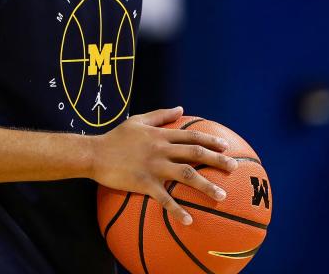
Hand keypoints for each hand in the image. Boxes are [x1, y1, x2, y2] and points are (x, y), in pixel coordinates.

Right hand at [90, 106, 238, 224]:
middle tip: (234, 169)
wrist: (94, 153)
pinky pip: (164, 198)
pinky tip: (188, 220)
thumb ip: (160, 114)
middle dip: (217, 161)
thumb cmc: (115, 138)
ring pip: (186, 175)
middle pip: (195, 154)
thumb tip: (180, 108)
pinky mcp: (144, 182)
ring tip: (222, 196)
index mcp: (160, 135)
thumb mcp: (138, 120)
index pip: (191, 136)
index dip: (210, 141)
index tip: (226, 147)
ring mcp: (154, 166)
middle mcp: (161, 149)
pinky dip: (177, 209)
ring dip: (205, 186)